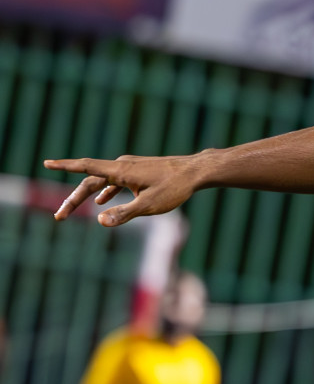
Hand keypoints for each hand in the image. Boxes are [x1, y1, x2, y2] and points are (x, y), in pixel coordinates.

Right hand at [44, 154, 204, 226]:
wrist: (197, 171)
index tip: (46, 162)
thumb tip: (100, 221)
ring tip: (71, 212)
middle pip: (90, 181)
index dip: (65, 166)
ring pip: (102, 182)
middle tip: (59, 217)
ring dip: (87, 197)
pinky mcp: (139, 172)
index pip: (86, 167)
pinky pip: (115, 182)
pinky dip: (105, 192)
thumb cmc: (175, 188)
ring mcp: (130, 168)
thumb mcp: (149, 206)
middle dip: (73, 200)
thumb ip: (124, 214)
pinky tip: (102, 203)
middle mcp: (122, 166)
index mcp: (121, 171)